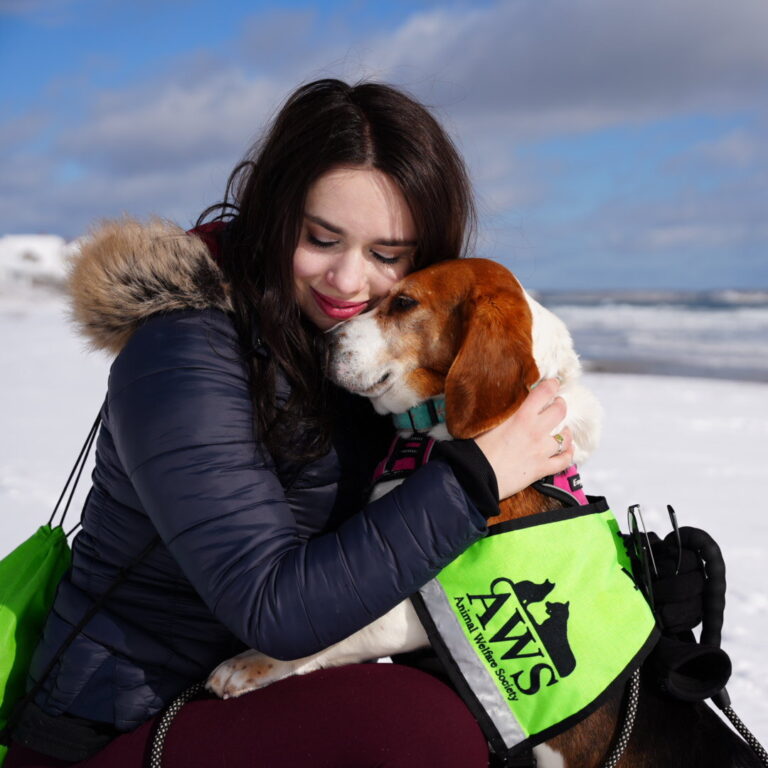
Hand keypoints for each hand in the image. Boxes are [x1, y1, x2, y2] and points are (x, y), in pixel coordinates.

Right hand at [473, 379, 572, 499]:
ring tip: (564, 429)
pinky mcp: (541, 468)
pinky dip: (568, 454)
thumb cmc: (476, 448)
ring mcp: (541, 450)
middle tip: (557, 404)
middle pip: (560, 411)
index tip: (553, 384)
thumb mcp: (487, 421)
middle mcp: (536, 430)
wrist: (477, 476)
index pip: (545, 392)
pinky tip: (568, 450)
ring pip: (565, 437)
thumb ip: (501, 410)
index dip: (552, 385)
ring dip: (565, 431)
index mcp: (522, 415)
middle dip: (560, 405)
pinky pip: (564, 461)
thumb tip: (503, 401)